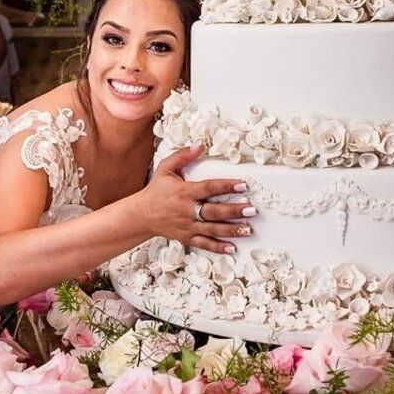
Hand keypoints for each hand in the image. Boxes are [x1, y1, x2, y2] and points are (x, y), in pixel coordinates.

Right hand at [136, 145, 256, 254]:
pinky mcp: (186, 237)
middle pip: (214, 211)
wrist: (142, 215)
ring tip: (248, 228)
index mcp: (184, 192)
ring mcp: (187, 226)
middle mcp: (187, 210)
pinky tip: (232, 247)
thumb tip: (199, 146)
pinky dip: (218, 247)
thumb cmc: (156, 190)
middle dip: (234, 211)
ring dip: (231, 229)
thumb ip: (182, 156)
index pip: (209, 188)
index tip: (242, 185)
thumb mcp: (166, 168)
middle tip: (251, 209)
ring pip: (212, 230)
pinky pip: (204, 244)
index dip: (226, 186)